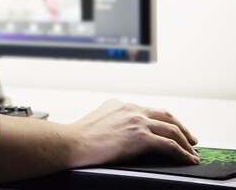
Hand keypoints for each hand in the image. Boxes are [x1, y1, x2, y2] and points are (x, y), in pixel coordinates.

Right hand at [70, 99, 198, 166]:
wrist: (72, 143)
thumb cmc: (78, 138)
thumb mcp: (97, 121)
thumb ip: (112, 122)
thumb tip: (119, 134)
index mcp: (119, 105)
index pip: (148, 110)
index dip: (163, 121)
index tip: (170, 129)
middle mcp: (130, 109)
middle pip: (165, 116)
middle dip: (181, 128)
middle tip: (190, 139)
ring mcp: (137, 122)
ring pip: (172, 130)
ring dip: (185, 143)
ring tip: (191, 152)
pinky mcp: (141, 137)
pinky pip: (169, 145)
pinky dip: (182, 153)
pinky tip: (187, 159)